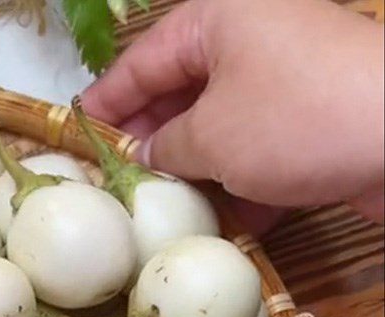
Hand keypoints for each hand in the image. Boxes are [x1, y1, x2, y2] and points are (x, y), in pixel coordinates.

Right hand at [81, 0, 384, 226]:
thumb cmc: (294, 121)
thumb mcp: (209, 136)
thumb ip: (163, 146)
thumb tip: (142, 156)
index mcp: (218, 20)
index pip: (142, 61)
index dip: (105, 103)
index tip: (74, 138)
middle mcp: (250, 42)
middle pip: (179, 95)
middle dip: (147, 144)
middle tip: (112, 184)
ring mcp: (285, 84)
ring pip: (218, 129)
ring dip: (191, 173)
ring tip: (156, 212)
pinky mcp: (312, 125)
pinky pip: (257, 152)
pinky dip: (237, 187)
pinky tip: (219, 226)